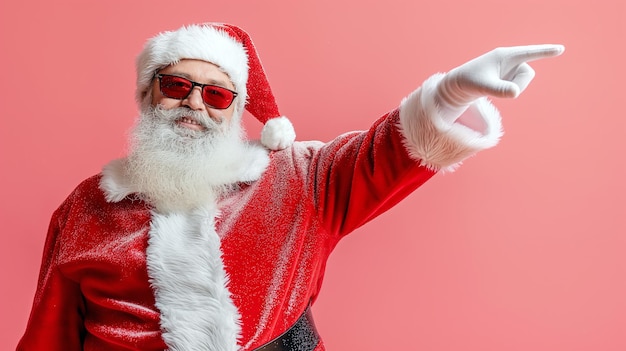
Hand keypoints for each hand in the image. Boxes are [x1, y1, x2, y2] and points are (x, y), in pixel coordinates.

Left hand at [437, 44, 564, 111]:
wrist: (459, 85)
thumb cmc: (470, 82)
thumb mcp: (483, 87)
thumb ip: (500, 90)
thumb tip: (516, 93)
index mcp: (504, 55)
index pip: (529, 52)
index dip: (545, 51)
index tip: (560, 49)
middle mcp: (510, 59)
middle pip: (528, 74)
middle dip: (519, 85)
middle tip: (500, 89)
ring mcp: (510, 68)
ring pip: (524, 81)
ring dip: (513, 89)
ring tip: (494, 87)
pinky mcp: (508, 76)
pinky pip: (518, 85)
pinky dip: (510, 91)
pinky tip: (496, 87)